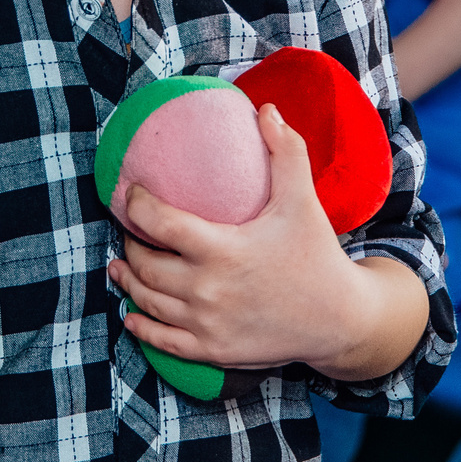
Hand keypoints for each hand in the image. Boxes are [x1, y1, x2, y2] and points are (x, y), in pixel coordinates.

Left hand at [107, 104, 379, 375]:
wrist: (341, 321)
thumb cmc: (317, 257)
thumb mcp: (303, 202)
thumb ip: (286, 153)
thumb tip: (266, 110)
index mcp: (223, 249)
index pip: (158, 222)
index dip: (136, 203)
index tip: (133, 192)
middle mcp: (208, 290)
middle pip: (145, 263)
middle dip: (130, 243)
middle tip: (130, 230)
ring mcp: (207, 324)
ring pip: (147, 300)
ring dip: (127, 280)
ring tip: (119, 265)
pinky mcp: (212, 351)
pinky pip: (162, 341)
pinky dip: (141, 327)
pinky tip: (131, 315)